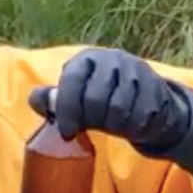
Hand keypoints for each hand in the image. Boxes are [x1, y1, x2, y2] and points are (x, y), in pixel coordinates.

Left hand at [32, 48, 191, 153]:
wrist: (145, 99)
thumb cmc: (101, 100)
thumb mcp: (75, 99)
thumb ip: (53, 100)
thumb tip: (37, 99)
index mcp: (86, 59)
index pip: (72, 81)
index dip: (66, 110)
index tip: (66, 133)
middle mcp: (111, 59)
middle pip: (95, 99)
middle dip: (91, 120)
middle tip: (92, 129)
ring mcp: (135, 70)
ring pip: (118, 110)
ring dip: (113, 126)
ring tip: (113, 126)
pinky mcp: (155, 85)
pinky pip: (140, 116)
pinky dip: (133, 127)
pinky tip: (131, 125)